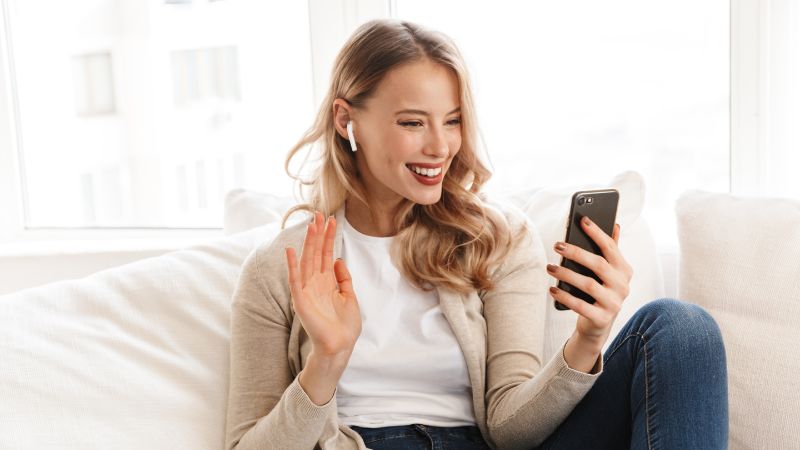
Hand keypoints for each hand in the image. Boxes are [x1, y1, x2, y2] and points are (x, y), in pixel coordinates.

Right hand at [285, 210, 361, 357]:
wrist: (340, 346)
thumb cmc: (344, 326)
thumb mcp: (349, 297)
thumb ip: (344, 278)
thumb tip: (338, 259)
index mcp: (326, 283)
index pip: (327, 255)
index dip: (329, 238)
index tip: (331, 220)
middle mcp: (315, 283)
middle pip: (316, 254)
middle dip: (318, 234)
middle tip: (320, 214)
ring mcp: (307, 290)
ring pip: (307, 261)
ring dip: (309, 243)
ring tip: (312, 225)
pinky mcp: (300, 300)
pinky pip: (295, 279)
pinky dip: (292, 265)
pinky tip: (291, 250)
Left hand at [547, 217, 632, 349]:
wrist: (598, 324)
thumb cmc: (600, 291)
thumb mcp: (608, 272)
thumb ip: (611, 250)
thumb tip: (616, 225)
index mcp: (624, 270)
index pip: (611, 247)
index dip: (597, 233)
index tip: (583, 220)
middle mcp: (623, 286)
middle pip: (598, 264)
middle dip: (576, 253)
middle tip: (557, 245)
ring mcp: (614, 303)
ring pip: (588, 284)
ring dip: (566, 274)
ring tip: (550, 267)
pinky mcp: (602, 318)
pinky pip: (580, 305)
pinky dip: (565, 296)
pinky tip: (553, 289)